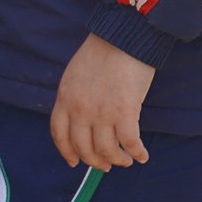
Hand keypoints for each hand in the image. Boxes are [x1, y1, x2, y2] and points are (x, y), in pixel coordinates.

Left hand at [49, 33, 153, 171]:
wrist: (123, 37)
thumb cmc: (102, 51)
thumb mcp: (75, 75)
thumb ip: (74, 98)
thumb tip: (82, 120)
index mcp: (65, 98)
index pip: (59, 134)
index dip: (67, 152)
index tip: (74, 162)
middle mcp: (80, 109)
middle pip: (83, 148)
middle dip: (95, 161)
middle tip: (105, 165)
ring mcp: (102, 112)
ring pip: (107, 151)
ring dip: (117, 160)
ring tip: (125, 160)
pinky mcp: (125, 112)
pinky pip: (130, 143)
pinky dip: (137, 153)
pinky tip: (142, 156)